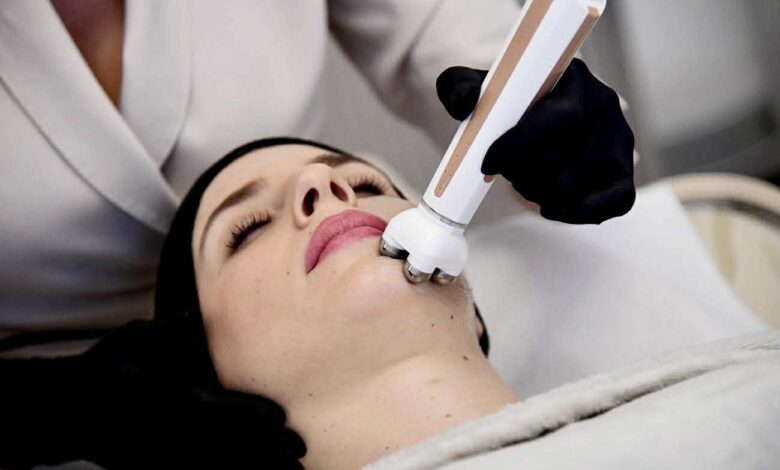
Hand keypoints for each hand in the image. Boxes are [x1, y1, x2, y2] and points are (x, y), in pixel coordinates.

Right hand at [0, 313, 304, 469]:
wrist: (63, 412)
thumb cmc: (101, 370)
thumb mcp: (132, 340)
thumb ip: (168, 330)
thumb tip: (194, 315)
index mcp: (167, 399)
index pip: (218, 409)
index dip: (252, 414)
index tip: (281, 418)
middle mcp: (168, 431)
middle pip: (226, 445)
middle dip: (266, 449)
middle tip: (300, 450)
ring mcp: (161, 454)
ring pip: (215, 466)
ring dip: (253, 468)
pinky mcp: (152, 468)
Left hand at [436, 58, 635, 223]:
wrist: (530, 116)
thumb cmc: (503, 103)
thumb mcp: (475, 87)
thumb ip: (459, 89)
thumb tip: (465, 103)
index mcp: (572, 77)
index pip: (560, 116)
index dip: (521, 145)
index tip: (488, 162)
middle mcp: (603, 105)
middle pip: (565, 156)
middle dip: (523, 172)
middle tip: (504, 171)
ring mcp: (618, 140)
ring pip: (576, 183)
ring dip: (539, 192)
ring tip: (523, 181)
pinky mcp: (622, 173)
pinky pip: (615, 203)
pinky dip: (576, 212)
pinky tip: (548, 207)